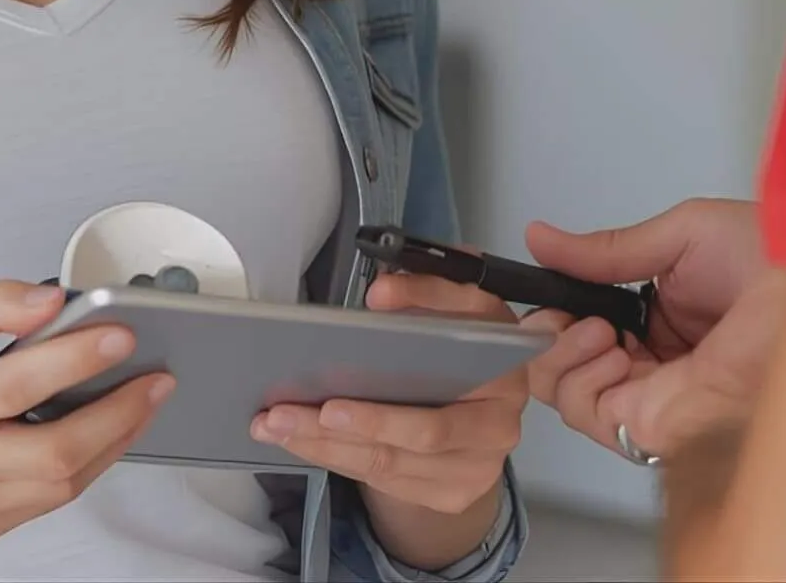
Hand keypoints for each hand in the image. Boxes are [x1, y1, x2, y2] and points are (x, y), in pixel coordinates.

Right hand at [0, 281, 172, 541]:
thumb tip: (54, 300)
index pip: (20, 383)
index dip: (79, 357)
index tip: (122, 335)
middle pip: (54, 453)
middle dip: (119, 415)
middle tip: (156, 379)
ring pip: (62, 484)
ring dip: (114, 440)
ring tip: (142, 399)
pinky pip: (49, 498)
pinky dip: (86, 463)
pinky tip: (103, 429)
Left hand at [251, 273, 524, 516]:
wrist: (483, 419)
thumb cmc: (461, 352)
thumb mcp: (455, 309)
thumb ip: (426, 291)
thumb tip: (382, 295)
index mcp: (507, 359)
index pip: (467, 329)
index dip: (424, 306)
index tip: (375, 298)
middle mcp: (500, 421)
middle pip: (427, 428)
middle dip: (362, 417)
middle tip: (307, 405)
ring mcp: (478, 466)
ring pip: (393, 461)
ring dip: (328, 442)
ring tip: (278, 422)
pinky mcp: (451, 494)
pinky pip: (383, 480)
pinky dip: (335, 458)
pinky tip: (299, 439)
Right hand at [525, 201, 782, 461]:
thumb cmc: (777, 261)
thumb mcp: (680, 236)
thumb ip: (607, 249)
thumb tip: (544, 239)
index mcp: (665, 320)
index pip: (586, 329)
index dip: (554, 313)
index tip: (539, 291)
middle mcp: (661, 364)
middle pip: (569, 370)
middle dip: (546, 338)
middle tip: (554, 312)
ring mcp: (661, 397)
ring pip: (572, 400)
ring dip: (562, 358)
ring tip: (594, 326)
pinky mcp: (664, 424)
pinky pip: (597, 420)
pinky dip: (582, 383)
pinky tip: (610, 349)